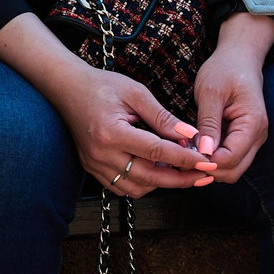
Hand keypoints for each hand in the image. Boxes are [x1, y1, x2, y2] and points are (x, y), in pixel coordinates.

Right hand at [44, 59, 215, 196]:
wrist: (67, 89)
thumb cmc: (100, 86)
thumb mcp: (135, 93)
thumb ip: (163, 117)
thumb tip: (190, 136)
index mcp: (112, 133)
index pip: (157, 152)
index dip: (186, 159)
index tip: (207, 162)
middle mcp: (101, 154)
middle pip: (150, 178)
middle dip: (181, 179)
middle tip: (204, 175)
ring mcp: (95, 164)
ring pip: (136, 188)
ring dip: (162, 184)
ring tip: (180, 171)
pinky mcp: (92, 168)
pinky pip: (122, 187)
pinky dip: (143, 184)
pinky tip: (156, 171)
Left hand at [189, 15, 273, 183]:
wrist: (238, 58)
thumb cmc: (224, 70)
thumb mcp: (211, 93)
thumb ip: (209, 123)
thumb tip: (203, 152)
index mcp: (253, 123)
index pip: (232, 158)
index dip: (207, 162)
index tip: (183, 156)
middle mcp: (257, 136)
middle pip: (233, 171)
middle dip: (207, 168)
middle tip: (180, 157)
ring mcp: (251, 139)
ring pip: (231, 169)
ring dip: (208, 165)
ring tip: (184, 151)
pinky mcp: (241, 139)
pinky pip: (227, 159)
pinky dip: (211, 158)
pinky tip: (192, 148)